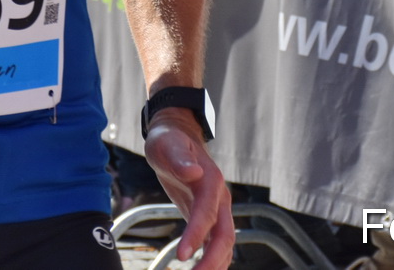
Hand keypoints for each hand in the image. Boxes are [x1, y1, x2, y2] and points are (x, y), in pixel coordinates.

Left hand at [144, 113, 233, 269]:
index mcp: (211, 182)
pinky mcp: (209, 216)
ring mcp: (217, 209)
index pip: (206, 214)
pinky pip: (215, 242)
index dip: (196, 236)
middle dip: (213, 260)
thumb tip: (194, 172)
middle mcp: (220, 198)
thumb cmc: (169, 141)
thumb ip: (180, 160)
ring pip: (224, 243)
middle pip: (224, 235)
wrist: (178, 136)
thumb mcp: (168, 146)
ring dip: (215, 264)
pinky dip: (212, 260)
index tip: (182, 256)